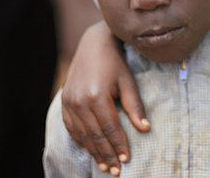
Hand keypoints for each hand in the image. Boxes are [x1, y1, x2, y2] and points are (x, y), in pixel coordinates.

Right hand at [61, 20, 149, 175]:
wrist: (93, 44)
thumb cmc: (115, 62)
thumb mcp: (128, 81)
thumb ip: (135, 105)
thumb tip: (145, 128)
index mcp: (97, 96)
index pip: (110, 128)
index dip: (119, 145)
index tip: (127, 159)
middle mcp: (79, 101)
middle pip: (95, 135)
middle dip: (107, 155)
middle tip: (116, 171)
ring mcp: (69, 102)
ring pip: (82, 135)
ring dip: (94, 152)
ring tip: (105, 166)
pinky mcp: (64, 102)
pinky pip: (72, 128)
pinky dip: (82, 141)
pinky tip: (91, 150)